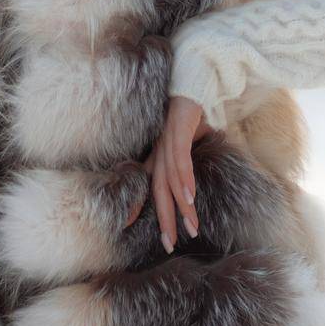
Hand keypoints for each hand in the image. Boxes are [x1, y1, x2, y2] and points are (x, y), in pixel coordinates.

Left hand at [126, 96, 212, 253]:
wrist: (191, 80)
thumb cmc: (191, 113)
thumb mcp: (190, 141)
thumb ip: (190, 158)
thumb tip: (198, 179)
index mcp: (159, 154)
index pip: (146, 184)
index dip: (137, 205)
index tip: (126, 227)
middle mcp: (159, 150)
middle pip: (158, 190)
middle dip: (164, 219)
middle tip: (168, 244)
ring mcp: (167, 141)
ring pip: (171, 180)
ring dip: (182, 205)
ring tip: (191, 227)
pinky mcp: (178, 130)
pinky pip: (180, 159)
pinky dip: (184, 178)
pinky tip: (189, 195)